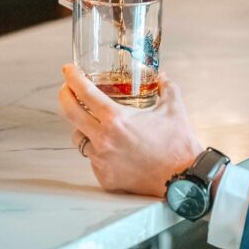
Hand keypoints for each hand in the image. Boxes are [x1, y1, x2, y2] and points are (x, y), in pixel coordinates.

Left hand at [59, 64, 202, 196]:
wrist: (183, 178)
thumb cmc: (178, 144)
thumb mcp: (174, 108)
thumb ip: (166, 87)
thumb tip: (161, 76)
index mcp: (117, 119)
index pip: (85, 93)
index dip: (73, 78)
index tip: (68, 69)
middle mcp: (104, 140)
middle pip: (70, 113)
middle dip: (65, 96)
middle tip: (67, 89)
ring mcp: (102, 161)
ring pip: (79, 138)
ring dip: (82, 126)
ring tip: (92, 121)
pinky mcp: (105, 177)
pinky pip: (92, 159)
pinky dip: (98, 150)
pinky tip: (111, 146)